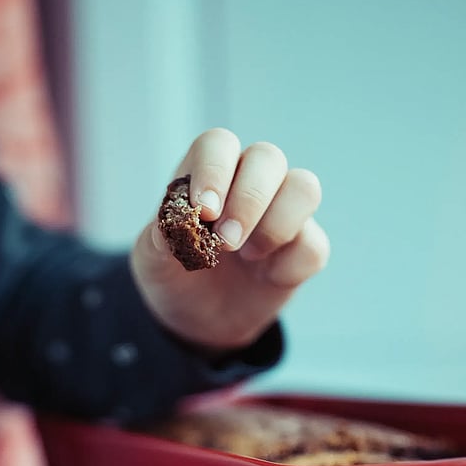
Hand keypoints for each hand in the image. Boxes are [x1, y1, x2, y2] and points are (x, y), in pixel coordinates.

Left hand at [130, 129, 329, 352]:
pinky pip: (313, 245)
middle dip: (248, 200)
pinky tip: (266, 277)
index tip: (204, 212)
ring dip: (277, 223)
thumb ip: (159, 239)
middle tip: (226, 242)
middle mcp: (250, 183)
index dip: (214, 171)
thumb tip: (172, 225)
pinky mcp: (303, 249)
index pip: (218, 145)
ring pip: (304, 188)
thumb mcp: (152, 262)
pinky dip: (289, 264)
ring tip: (248, 255)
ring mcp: (282, 213)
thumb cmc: (174, 275)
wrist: (195, 320)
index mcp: (208, 174)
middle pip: (268, 158)